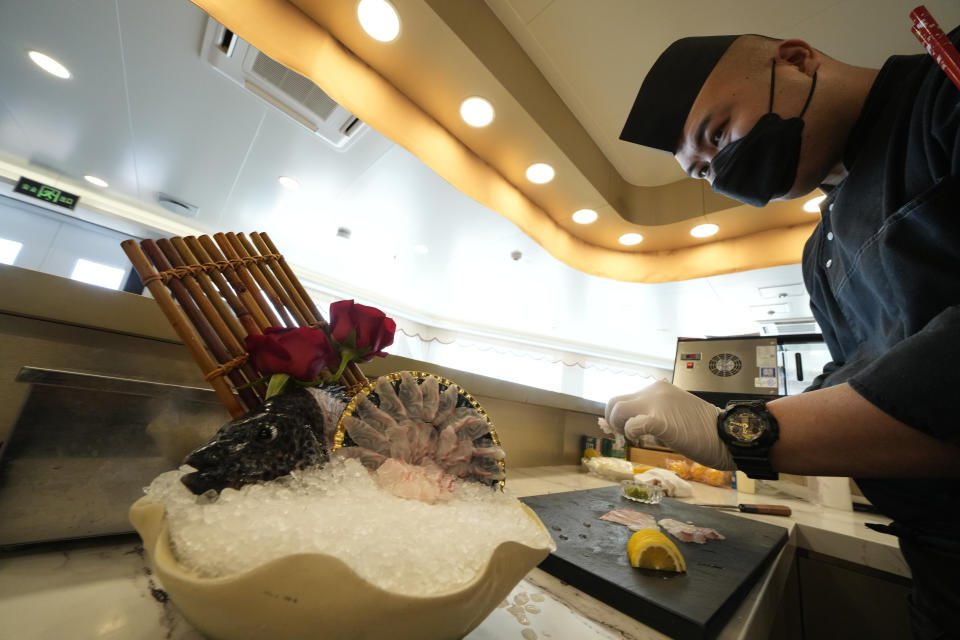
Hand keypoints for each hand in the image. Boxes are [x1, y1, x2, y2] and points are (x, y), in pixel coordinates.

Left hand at [601, 381, 733, 469]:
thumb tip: (635, 422)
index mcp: (658, 388)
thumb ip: (656, 411)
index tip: (624, 430)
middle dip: (613, 420)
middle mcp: (654, 391)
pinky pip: (633, 424)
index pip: (625, 397)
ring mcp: (657, 404)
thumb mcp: (675, 411)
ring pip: (617, 409)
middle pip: (614, 402)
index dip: (618, 416)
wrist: (726, 434)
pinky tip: (639, 439)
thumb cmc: (704, 427)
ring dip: (618, 426)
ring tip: (632, 438)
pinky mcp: (661, 421)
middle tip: (624, 435)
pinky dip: (631, 432)